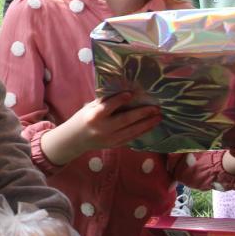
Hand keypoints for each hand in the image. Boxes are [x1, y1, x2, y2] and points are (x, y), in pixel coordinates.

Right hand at [40, 91, 161, 165]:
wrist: (76, 140)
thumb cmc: (84, 118)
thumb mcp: (90, 107)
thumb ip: (105, 101)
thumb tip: (124, 90)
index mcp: (94, 116)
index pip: (108, 107)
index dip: (119, 100)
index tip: (131, 93)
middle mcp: (103, 128)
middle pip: (125, 120)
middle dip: (142, 114)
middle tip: (156, 108)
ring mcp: (110, 139)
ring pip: (132, 131)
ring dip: (147, 124)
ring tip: (158, 117)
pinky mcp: (115, 145)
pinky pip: (131, 138)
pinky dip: (142, 132)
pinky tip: (151, 126)